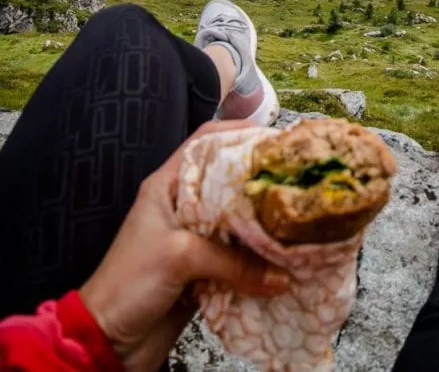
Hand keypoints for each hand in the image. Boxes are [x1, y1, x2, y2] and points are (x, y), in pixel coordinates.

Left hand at [80, 120, 288, 371]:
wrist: (107, 341)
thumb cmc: (129, 283)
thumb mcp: (179, 257)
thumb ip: (233, 261)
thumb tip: (282, 275)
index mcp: (168, 185)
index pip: (204, 142)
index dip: (237, 133)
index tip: (273, 139)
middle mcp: (184, 206)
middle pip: (228, 182)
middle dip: (260, 182)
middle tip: (294, 181)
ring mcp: (195, 238)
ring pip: (238, 222)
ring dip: (263, 226)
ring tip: (297, 219)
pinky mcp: (205, 270)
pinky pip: (239, 259)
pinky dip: (259, 260)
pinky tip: (284, 259)